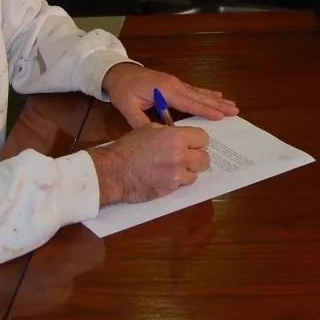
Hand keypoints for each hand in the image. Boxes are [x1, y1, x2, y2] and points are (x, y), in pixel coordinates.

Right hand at [88, 124, 211, 204]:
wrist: (114, 171)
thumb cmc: (128, 147)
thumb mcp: (149, 129)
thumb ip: (169, 132)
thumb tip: (181, 137)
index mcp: (176, 137)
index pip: (203, 138)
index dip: (198, 141)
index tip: (192, 144)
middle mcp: (180, 156)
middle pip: (205, 159)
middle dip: (197, 158)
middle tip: (187, 158)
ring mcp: (176, 175)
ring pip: (195, 175)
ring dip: (187, 172)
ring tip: (172, 169)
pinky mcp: (170, 190)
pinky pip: (181, 185)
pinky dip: (175, 182)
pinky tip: (162, 177)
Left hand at [101, 63, 238, 128]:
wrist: (117, 72)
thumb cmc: (123, 90)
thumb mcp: (127, 107)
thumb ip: (140, 122)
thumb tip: (155, 136)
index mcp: (165, 91)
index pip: (189, 103)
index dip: (205, 110)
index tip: (221, 116)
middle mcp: (174, 85)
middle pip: (199, 96)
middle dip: (217, 104)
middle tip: (235, 110)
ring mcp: (175, 83)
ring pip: (199, 92)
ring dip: (215, 99)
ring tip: (231, 104)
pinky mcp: (173, 83)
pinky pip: (193, 89)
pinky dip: (206, 93)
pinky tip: (216, 94)